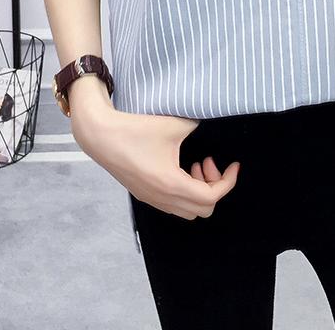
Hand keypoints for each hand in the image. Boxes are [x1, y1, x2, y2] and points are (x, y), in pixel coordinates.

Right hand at [71, 97, 239, 219]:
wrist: (100, 135)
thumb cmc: (135, 130)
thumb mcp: (174, 125)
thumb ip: (198, 126)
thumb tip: (213, 123)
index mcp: (172, 184)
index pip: (212, 197)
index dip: (228, 182)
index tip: (234, 165)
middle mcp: (162, 198)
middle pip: (203, 209)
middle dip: (214, 186)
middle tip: (209, 162)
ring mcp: (152, 199)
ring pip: (188, 210)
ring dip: (199, 190)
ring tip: (196, 164)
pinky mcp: (144, 194)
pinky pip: (174, 204)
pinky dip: (185, 191)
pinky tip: (181, 167)